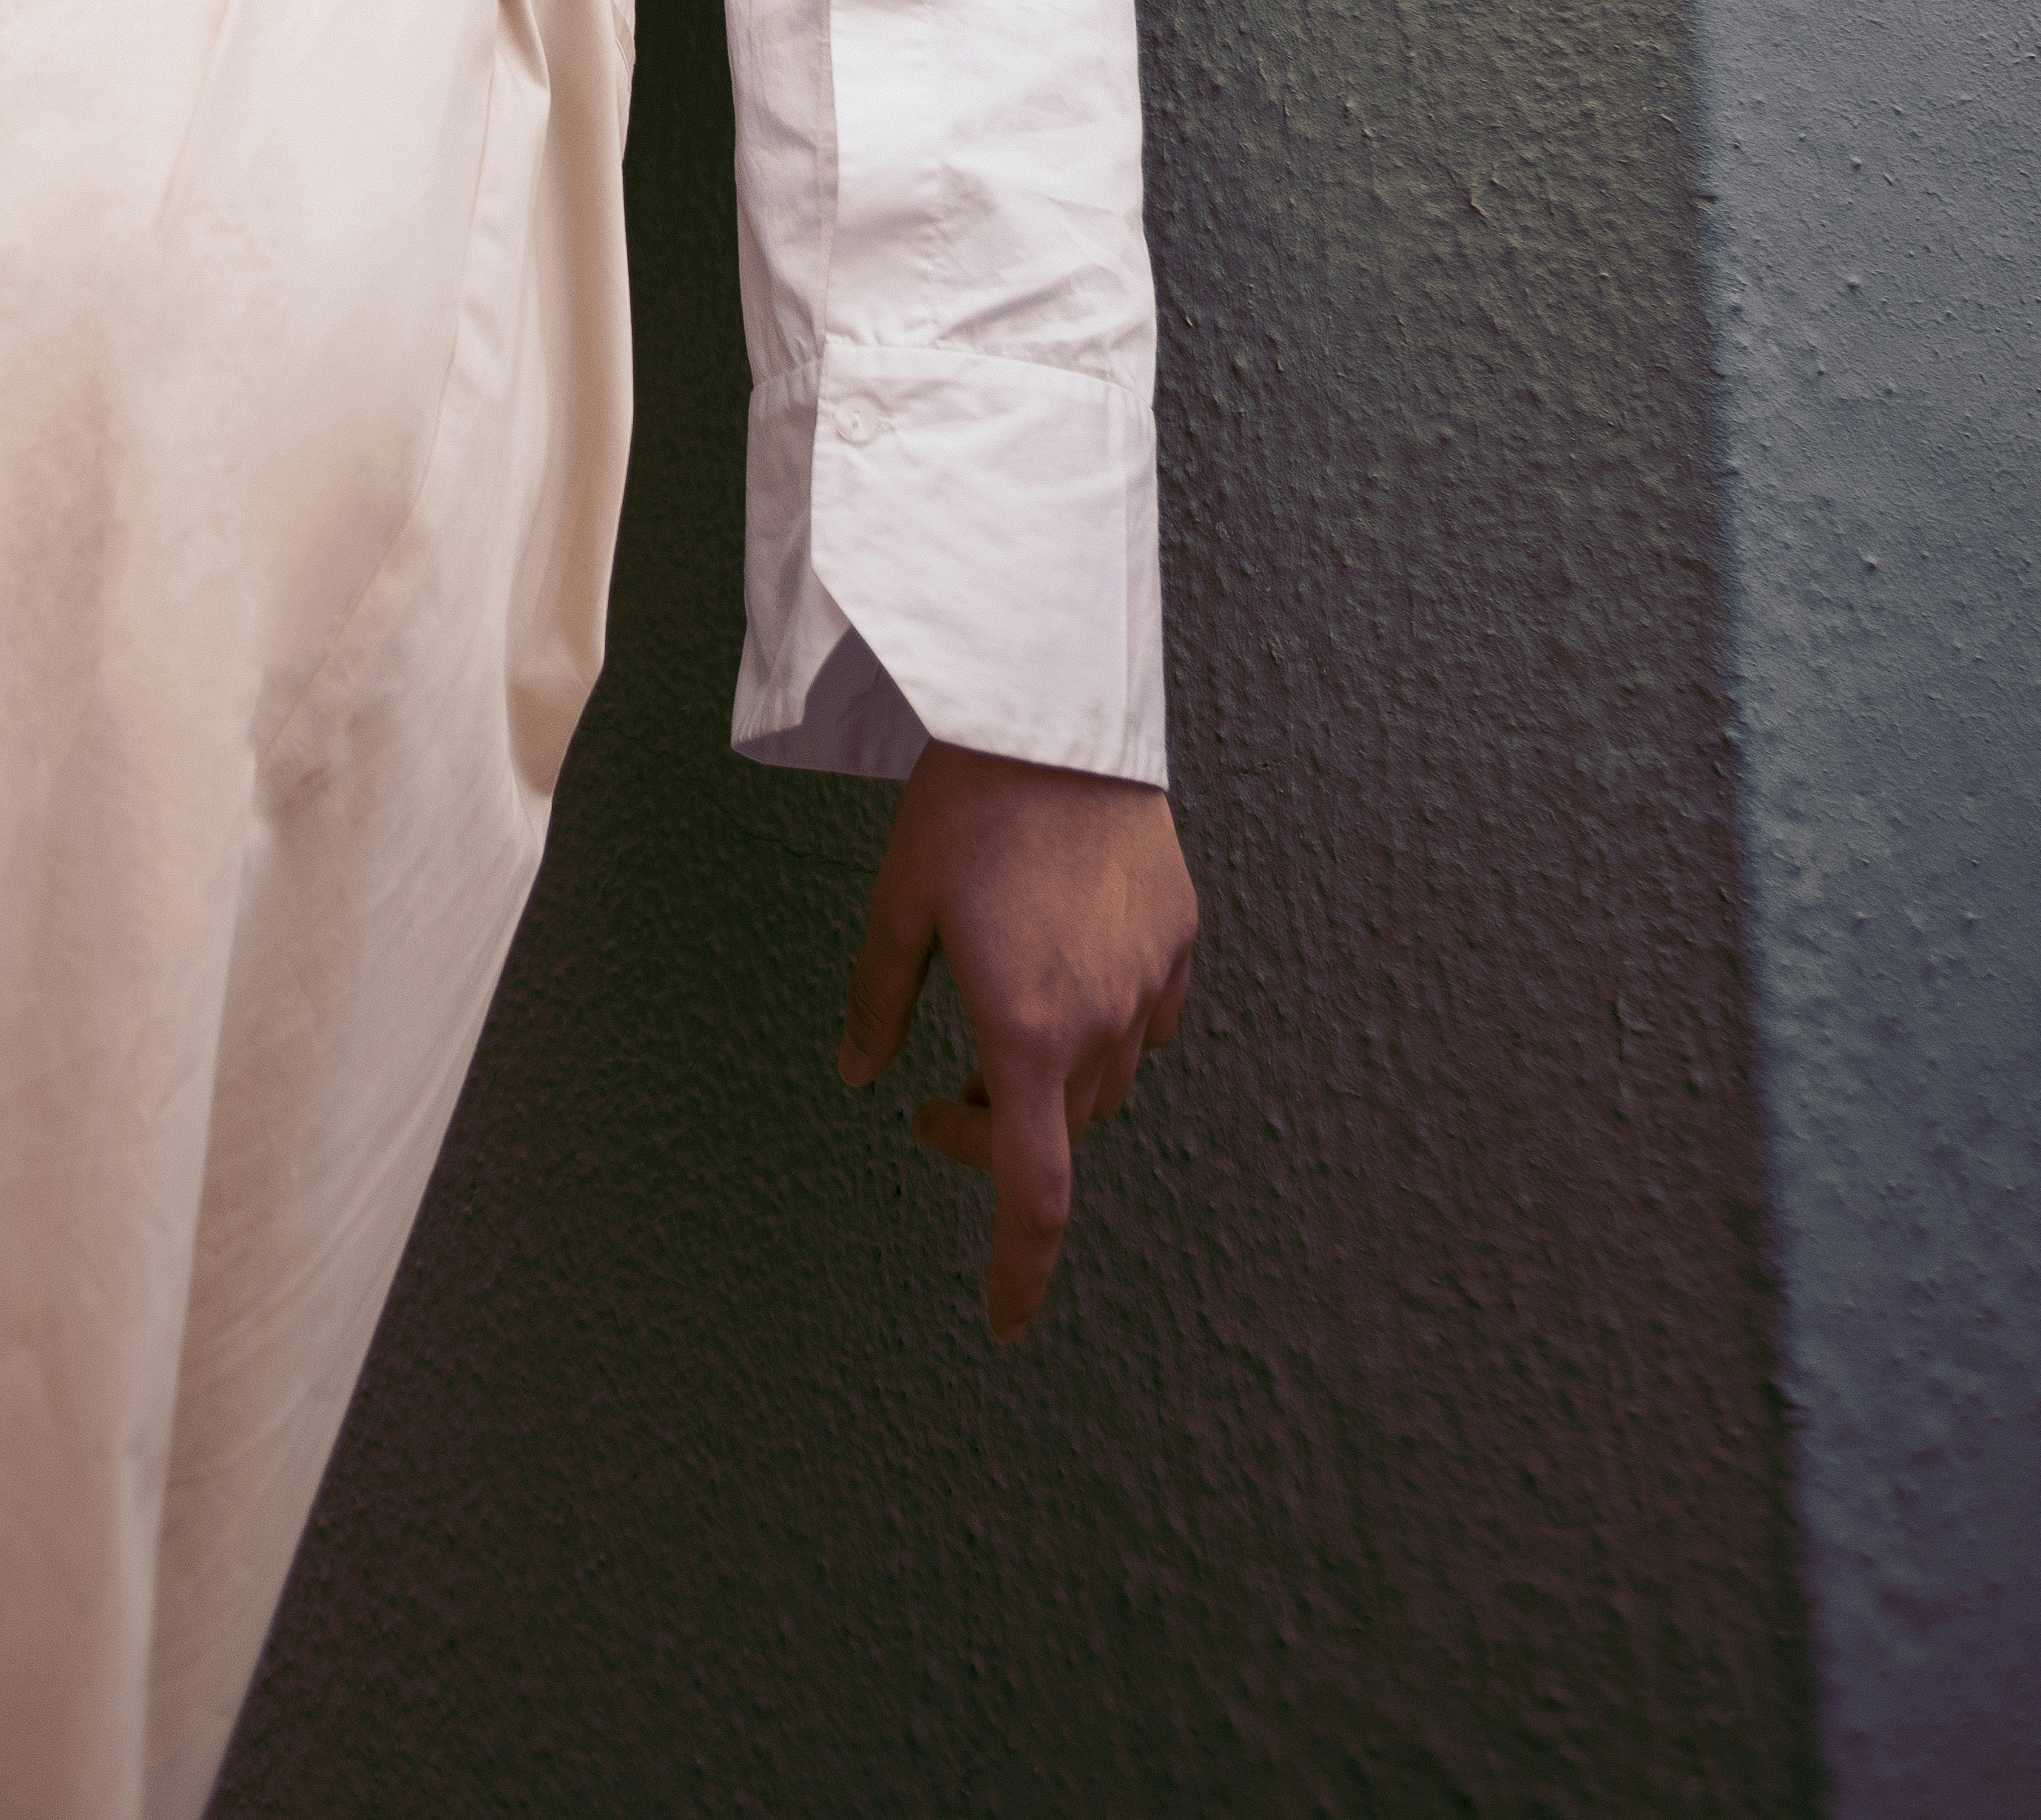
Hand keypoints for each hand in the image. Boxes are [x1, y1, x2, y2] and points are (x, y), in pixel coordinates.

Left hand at [837, 738, 1196, 1342]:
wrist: (1055, 716)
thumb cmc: (966, 806)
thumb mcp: (898, 904)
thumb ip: (878, 1001)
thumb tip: (861, 1075)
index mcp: (1023, 1031)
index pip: (1031, 1194)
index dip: (1019, 1273)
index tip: (1004, 1324)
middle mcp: (1098, 1024)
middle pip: (1057, 1133)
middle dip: (1001, 1134)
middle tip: (944, 1095)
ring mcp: (1149, 984)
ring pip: (1105, 1084)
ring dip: (1055, 1082)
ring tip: (1001, 1017)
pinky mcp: (1179, 940)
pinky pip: (1148, 1020)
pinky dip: (1106, 1027)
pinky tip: (1066, 969)